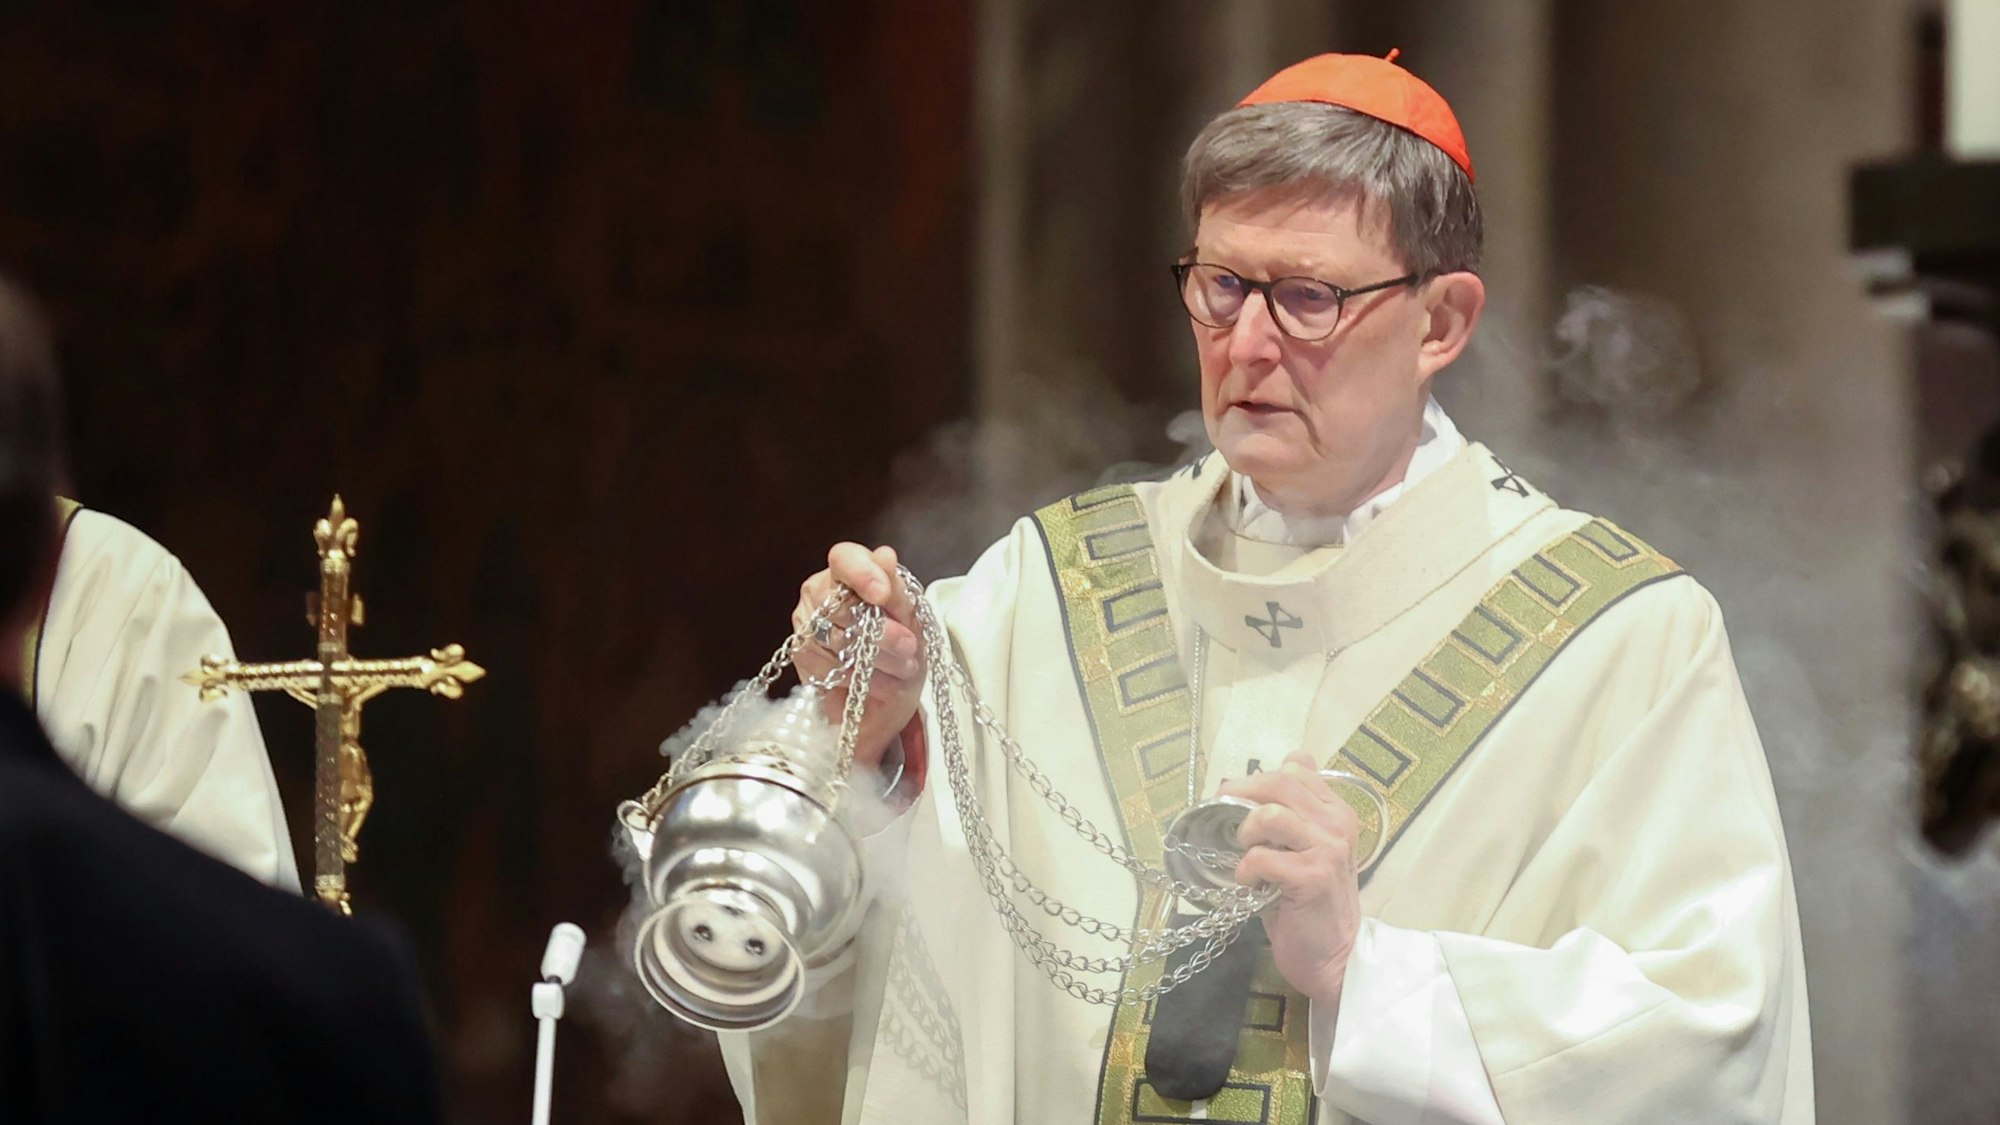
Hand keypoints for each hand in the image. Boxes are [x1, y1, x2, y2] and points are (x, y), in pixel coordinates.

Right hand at [792, 543, 923, 769]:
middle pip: (843, 607)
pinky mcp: (802, 654)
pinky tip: (884, 683)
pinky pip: (828, 666)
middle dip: (883, 631)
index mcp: (847, 568)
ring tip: (904, 668)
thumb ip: (896, 587)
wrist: (890, 683)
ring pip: (837, 640)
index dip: (862, 574)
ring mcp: (806, 622)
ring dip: (877, 659)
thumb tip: (885, 555)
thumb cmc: (900, 639)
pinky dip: (861, 677)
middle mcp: (819, 591)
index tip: (883, 595)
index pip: (844, 559)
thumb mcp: (910, 614)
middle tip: (910, 647)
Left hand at [1217, 751, 1363, 1007]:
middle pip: (1281, 780)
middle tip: (1226, 815)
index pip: (1298, 767)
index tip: (1238, 796)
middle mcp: (1337, 824)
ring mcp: (1328, 849)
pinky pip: (1263, 858)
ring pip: (1271, 815)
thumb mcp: (1305, 851)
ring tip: (1246, 852)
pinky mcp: (1312, 877)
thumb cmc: (1312, 903)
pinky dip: (1246, 870)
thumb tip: (1247, 785)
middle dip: (1243, 793)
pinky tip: (1250, 884)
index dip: (1258, 777)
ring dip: (1247, 832)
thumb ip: (1289, 817)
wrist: (1336, 955)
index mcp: (1337, 812)